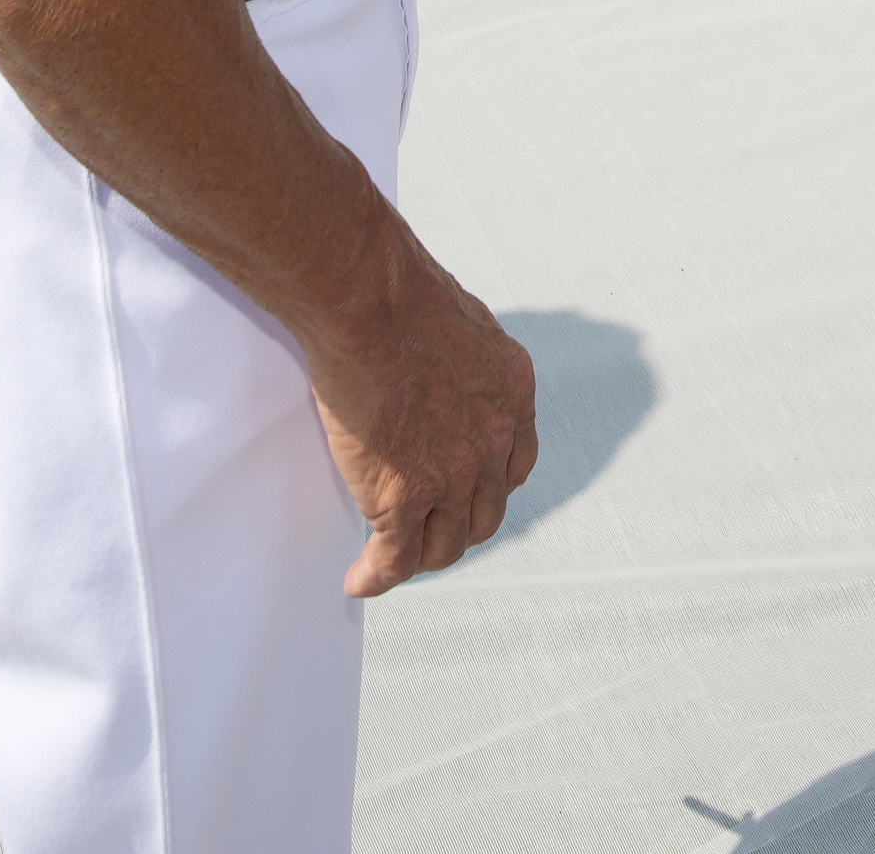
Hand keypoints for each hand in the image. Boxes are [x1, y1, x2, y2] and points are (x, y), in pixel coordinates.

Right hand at [300, 246, 539, 599]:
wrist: (371, 301)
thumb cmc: (400, 294)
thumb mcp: (462, 323)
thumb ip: (462, 359)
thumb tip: (442, 367)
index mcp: (512, 394)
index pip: (513, 467)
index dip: (486, 490)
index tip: (462, 496)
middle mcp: (495, 441)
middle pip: (483, 515)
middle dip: (456, 530)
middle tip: (424, 535)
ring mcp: (453, 475)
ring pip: (444, 546)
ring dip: (418, 558)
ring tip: (392, 563)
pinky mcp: (405, 495)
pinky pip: (396, 558)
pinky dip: (378, 576)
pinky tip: (362, 580)